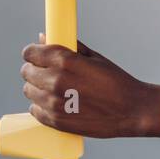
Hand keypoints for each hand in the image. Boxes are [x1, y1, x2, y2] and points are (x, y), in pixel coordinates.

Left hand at [21, 37, 157, 136]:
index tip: (37, 55)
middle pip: (26, 71)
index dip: (33, 52)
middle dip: (34, 69)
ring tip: (53, 88)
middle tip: (46, 72)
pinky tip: (54, 102)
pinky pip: (35, 110)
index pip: (30, 53)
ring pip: (28, 91)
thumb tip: (45, 37)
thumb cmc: (116, 82)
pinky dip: (41, 106)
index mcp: (66, 61)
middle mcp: (56, 81)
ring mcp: (54, 103)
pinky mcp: (56, 121)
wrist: (132, 110)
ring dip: (37, 88)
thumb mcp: (95, 58)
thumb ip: (68, 47)